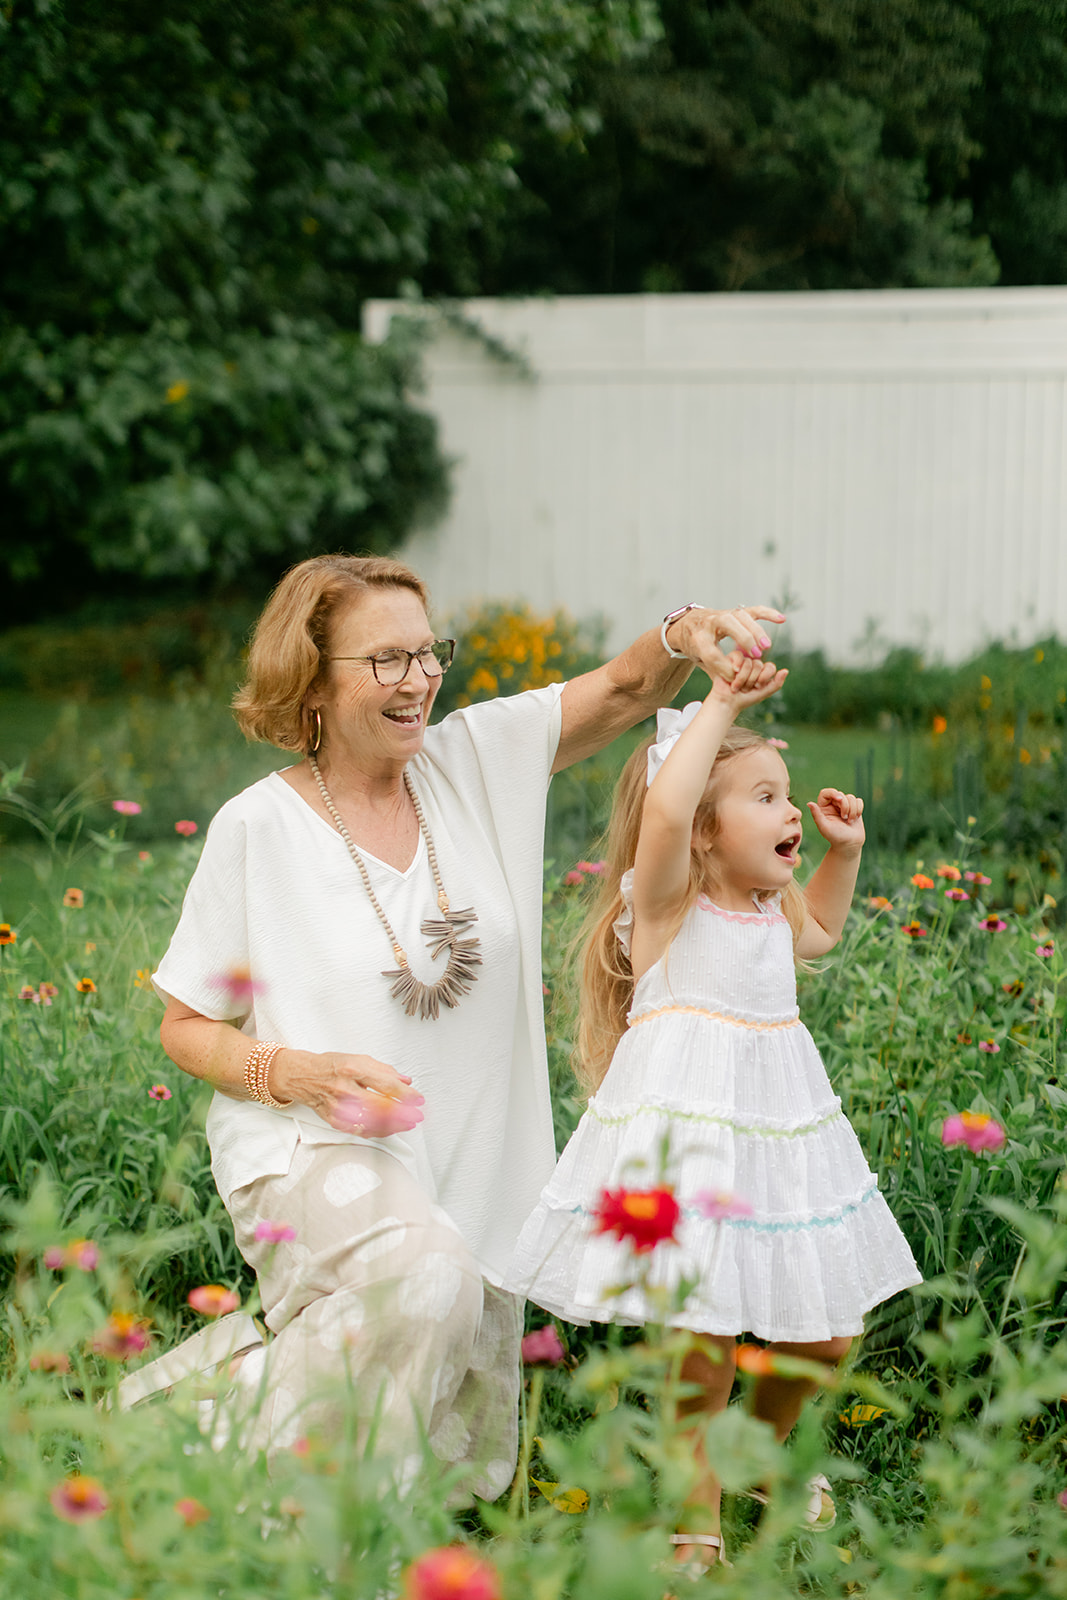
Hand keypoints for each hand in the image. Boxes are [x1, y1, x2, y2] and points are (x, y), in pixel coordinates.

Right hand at [273, 1048, 424, 1135]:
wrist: (302, 1076)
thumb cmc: (329, 1066)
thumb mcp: (358, 1059)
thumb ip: (384, 1070)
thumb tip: (405, 1081)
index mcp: (353, 1070)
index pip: (385, 1084)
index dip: (406, 1094)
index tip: (418, 1099)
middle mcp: (345, 1089)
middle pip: (380, 1107)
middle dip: (403, 1114)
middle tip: (417, 1115)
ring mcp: (339, 1107)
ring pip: (371, 1123)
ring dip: (393, 1126)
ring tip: (407, 1124)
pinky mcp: (335, 1120)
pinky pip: (361, 1130)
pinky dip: (378, 1131)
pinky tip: (389, 1128)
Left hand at [667, 604, 785, 680]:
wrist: (689, 626)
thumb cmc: (696, 648)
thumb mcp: (698, 660)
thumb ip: (715, 668)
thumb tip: (736, 675)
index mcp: (697, 637)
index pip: (711, 653)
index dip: (724, 667)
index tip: (734, 677)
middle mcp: (709, 622)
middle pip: (728, 625)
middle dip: (743, 639)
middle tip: (757, 656)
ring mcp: (723, 614)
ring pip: (742, 616)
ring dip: (756, 630)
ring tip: (767, 646)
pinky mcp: (735, 612)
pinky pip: (753, 610)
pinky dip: (768, 613)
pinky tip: (781, 619)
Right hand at [709, 651, 787, 711]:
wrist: (727, 702)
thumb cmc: (745, 699)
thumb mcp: (764, 693)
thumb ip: (776, 683)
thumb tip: (786, 670)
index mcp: (762, 671)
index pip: (770, 667)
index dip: (764, 677)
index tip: (757, 687)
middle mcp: (753, 664)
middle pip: (758, 665)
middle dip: (751, 680)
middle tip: (744, 688)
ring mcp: (742, 661)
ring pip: (748, 663)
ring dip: (742, 679)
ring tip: (736, 686)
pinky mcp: (730, 658)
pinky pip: (738, 656)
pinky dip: (736, 668)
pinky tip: (732, 675)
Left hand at [806, 789, 864, 852]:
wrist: (850, 845)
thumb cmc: (835, 837)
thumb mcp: (824, 827)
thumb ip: (817, 815)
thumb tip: (809, 803)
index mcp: (823, 808)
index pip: (826, 793)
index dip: (833, 793)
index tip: (839, 799)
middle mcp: (833, 805)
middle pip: (840, 794)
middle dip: (845, 805)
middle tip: (844, 818)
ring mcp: (844, 806)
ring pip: (851, 797)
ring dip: (852, 810)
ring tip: (849, 821)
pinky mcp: (854, 808)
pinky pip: (858, 801)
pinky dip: (859, 809)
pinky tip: (855, 818)